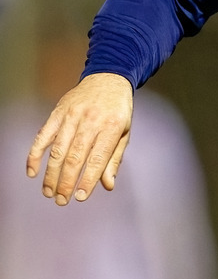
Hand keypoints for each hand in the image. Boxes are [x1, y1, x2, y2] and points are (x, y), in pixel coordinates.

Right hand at [26, 73, 133, 204]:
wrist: (108, 78)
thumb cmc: (118, 110)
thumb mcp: (124, 132)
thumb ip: (114, 159)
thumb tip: (107, 185)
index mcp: (111, 126)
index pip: (97, 158)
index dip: (87, 180)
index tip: (80, 197)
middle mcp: (90, 120)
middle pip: (75, 157)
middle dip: (67, 182)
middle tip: (62, 200)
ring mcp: (72, 115)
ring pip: (58, 150)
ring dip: (51, 174)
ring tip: (49, 193)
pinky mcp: (58, 112)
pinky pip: (43, 136)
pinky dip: (35, 154)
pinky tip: (32, 172)